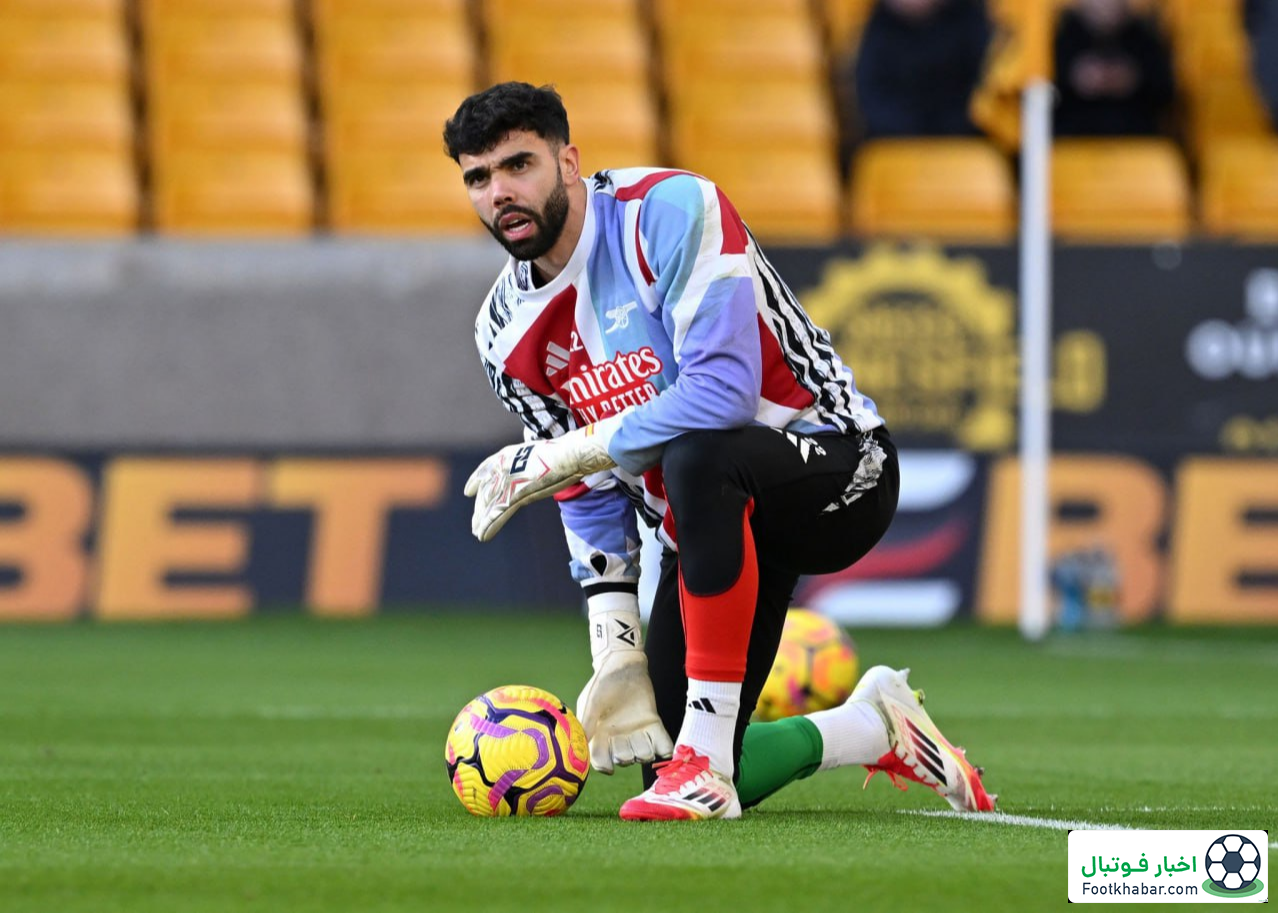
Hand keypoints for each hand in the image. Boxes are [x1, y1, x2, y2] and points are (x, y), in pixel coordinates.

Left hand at [463, 425, 615, 541]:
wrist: (569, 455)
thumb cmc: (563, 453)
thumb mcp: (541, 455)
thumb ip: (532, 463)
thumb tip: (537, 468)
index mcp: (508, 455)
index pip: (487, 468)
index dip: (476, 480)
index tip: (469, 491)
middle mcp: (502, 466)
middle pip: (487, 491)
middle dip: (481, 508)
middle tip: (475, 522)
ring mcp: (508, 480)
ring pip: (490, 504)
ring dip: (482, 520)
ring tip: (477, 533)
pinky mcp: (516, 494)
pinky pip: (498, 513)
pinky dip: (490, 525)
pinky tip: (483, 536)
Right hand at [575, 650, 673, 773]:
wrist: (621, 663)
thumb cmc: (602, 682)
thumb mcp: (591, 702)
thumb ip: (587, 724)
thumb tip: (581, 745)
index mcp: (601, 735)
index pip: (601, 760)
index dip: (605, 767)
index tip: (609, 768)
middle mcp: (619, 737)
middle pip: (625, 760)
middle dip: (626, 756)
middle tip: (625, 740)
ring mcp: (637, 731)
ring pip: (644, 755)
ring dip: (644, 752)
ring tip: (641, 736)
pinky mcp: (653, 723)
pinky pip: (662, 744)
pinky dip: (665, 750)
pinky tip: (664, 749)